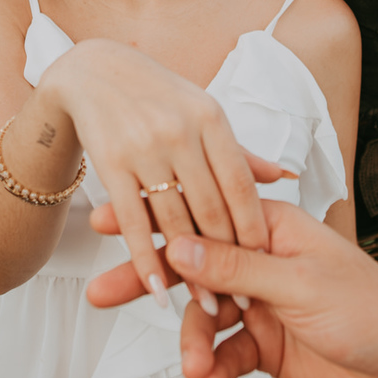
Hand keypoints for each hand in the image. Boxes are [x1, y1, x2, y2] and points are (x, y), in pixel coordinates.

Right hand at [44, 40, 280, 305]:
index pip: (241, 185)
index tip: (265, 264)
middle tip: (243, 299)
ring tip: (206, 305)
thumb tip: (284, 176)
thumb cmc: (155, 95)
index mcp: (211, 118)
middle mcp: (180, 132)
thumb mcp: (202, 111)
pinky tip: (158, 290)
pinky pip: (133, 222)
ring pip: (175, 221)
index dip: (253, 229)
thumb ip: (239, 151)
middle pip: (211, 208)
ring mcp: (144, 149)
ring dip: (191, 271)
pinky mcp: (111, 165)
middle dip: (229, 259)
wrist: (92, 72)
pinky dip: (146, 261)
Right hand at [89, 197, 377, 377]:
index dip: (157, 220)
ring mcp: (260, 304)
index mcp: (271, 228)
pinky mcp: (264, 345)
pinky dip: (215, 369)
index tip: (110, 221)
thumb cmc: (369, 309)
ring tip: (193, 367)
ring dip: (194, 344)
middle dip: (151, 283)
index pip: (204, 217)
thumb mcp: (299, 283)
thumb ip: (236, 266)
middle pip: (192, 268)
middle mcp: (260, 262)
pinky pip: (225, 354)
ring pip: (205, 318)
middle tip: (102, 294)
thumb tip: (181, 245)